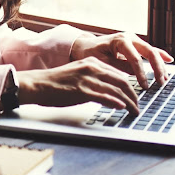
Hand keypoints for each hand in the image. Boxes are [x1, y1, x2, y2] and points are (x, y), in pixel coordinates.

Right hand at [16, 57, 139, 114]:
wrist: (37, 84)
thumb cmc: (54, 83)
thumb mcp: (77, 75)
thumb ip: (93, 79)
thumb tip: (108, 92)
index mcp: (92, 62)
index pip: (119, 74)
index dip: (130, 87)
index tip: (134, 97)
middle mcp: (92, 68)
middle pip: (122, 81)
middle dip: (133, 96)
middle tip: (137, 106)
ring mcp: (87, 79)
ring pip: (117, 90)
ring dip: (129, 103)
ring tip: (134, 111)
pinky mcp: (82, 91)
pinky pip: (105, 97)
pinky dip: (116, 103)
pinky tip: (122, 108)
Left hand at [70, 32, 173, 88]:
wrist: (86, 46)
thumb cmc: (90, 53)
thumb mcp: (101, 62)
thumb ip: (117, 68)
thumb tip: (134, 75)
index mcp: (120, 40)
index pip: (135, 59)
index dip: (141, 74)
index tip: (145, 86)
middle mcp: (129, 37)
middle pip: (149, 51)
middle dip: (157, 68)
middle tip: (161, 82)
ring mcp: (133, 40)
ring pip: (152, 51)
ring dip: (160, 65)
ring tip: (164, 79)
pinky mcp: (135, 45)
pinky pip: (150, 51)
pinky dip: (159, 56)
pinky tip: (169, 60)